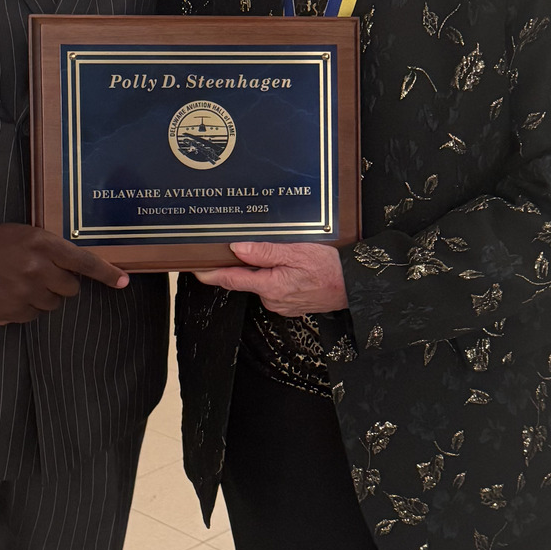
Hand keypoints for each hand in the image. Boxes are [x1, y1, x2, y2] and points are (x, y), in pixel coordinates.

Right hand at [0, 224, 128, 324]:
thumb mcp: (21, 234)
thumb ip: (48, 248)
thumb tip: (74, 269)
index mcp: (41, 244)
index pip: (82, 261)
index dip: (105, 273)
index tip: (123, 282)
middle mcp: (36, 269)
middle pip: (70, 288)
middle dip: (59, 283)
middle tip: (37, 273)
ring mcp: (24, 293)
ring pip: (52, 304)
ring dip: (41, 296)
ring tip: (16, 282)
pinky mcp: (11, 312)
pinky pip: (32, 316)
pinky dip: (23, 308)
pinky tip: (6, 294)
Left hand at [194, 241, 347, 314]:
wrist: (355, 286)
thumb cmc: (331, 268)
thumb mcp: (297, 252)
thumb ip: (265, 252)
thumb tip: (237, 249)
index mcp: (271, 286)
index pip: (232, 280)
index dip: (211, 274)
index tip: (196, 269)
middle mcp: (272, 299)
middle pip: (246, 279)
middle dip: (243, 264)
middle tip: (245, 245)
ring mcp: (281, 304)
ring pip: (261, 282)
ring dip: (263, 269)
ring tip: (280, 254)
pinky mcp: (289, 305)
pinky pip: (274, 288)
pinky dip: (275, 276)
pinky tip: (288, 266)